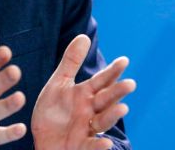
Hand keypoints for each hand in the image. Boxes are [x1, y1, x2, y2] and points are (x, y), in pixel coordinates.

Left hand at [31, 35, 135, 149]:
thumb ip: (71, 62)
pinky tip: (105, 143)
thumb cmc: (55, 112)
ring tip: (122, 108)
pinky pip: (92, 146)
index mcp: (86, 94)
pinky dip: (99, 145)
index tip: (124, 60)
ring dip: (113, 115)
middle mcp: (91, 110)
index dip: (112, 71)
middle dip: (117, 92)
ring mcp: (88, 129)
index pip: (102, 80)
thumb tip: (84, 36)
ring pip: (103, 121)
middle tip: (130, 83)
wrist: (44, 140)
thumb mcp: (59, 84)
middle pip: (106, 99)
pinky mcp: (81, 146)